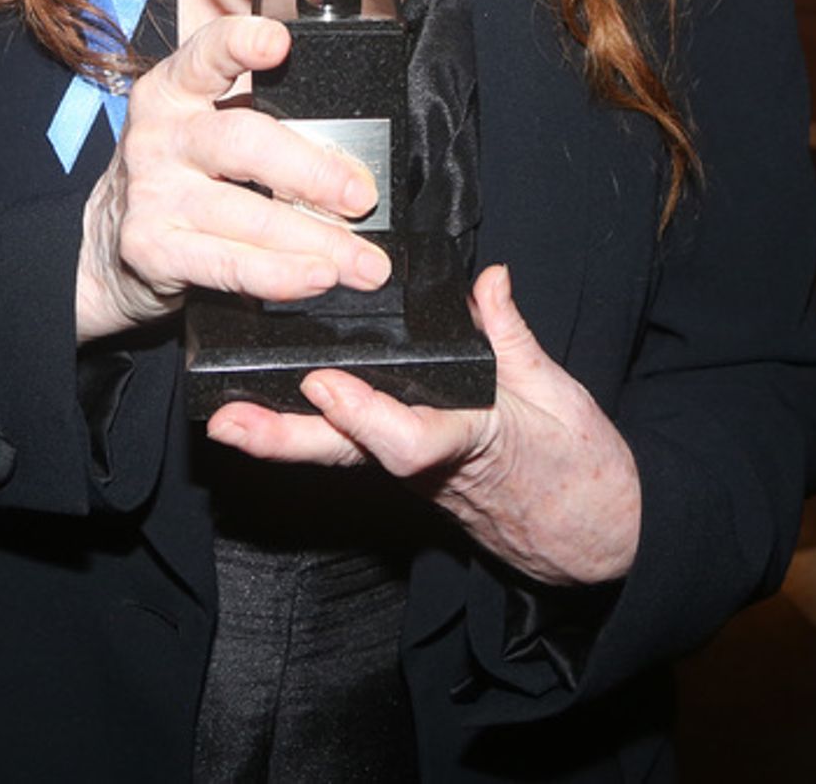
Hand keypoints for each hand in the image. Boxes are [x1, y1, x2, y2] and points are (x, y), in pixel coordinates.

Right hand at [75, 15, 392, 343]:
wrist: (106, 242)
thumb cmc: (177, 178)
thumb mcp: (204, 132)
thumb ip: (265, 130)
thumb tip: (354, 166)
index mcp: (175, 90)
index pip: (207, 53)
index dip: (240, 42)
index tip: (278, 44)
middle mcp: (160, 134)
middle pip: (243, 141)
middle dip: (313, 172)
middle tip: (361, 196)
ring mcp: (152, 192)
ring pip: (246, 212)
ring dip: (316, 240)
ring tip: (361, 260)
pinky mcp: (151, 248)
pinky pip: (228, 262)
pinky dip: (280, 274)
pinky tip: (315, 277)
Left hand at [203, 263, 640, 586]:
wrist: (592, 537)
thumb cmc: (578, 469)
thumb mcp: (559, 395)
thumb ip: (515, 336)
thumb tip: (491, 279)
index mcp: (472, 440)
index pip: (409, 438)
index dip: (363, 414)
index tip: (324, 384)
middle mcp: (430, 464)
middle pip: (348, 454)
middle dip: (284, 438)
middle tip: (227, 422)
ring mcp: (414, 473)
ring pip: (340, 455)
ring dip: (281, 439)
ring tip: (223, 419)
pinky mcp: (408, 469)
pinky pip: (351, 451)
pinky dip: (307, 434)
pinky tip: (261, 418)